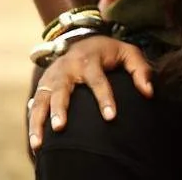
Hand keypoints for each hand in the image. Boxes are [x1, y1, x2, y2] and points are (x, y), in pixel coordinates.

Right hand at [27, 36, 152, 150]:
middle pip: (61, 89)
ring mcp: (52, 77)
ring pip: (42, 99)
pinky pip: (35, 105)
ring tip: (39, 143)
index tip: (110, 117)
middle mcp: (67, 68)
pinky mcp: (42, 85)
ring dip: (39, 121)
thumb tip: (149, 92)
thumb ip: (141, 70)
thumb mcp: (128, 53)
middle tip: (60, 127)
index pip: (97, 80)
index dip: (104, 98)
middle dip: (60, 108)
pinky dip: (33, 122)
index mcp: (89, 60)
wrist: (81, 39)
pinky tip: (35, 142)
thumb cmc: (109, 52)